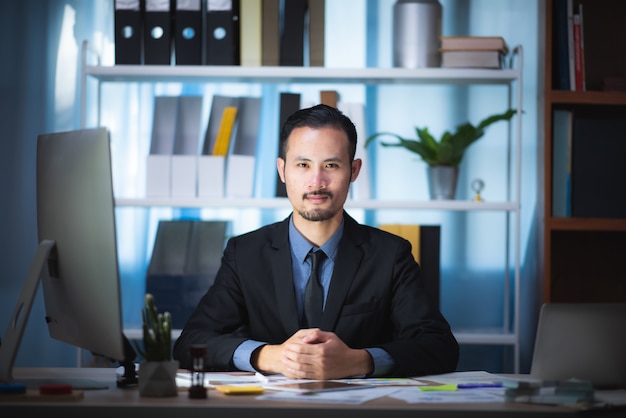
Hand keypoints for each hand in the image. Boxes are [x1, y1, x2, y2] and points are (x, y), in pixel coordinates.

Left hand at [253, 329, 372, 379]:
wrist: (351, 362)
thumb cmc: (340, 348)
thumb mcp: (330, 336)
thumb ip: (317, 334)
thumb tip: (305, 339)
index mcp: (322, 350)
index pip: (302, 348)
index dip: (293, 347)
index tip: (288, 345)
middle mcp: (320, 361)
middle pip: (299, 358)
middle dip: (289, 355)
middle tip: (283, 352)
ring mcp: (320, 370)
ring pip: (300, 368)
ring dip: (290, 364)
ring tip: (284, 360)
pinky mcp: (320, 377)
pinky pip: (305, 375)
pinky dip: (296, 372)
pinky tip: (291, 368)